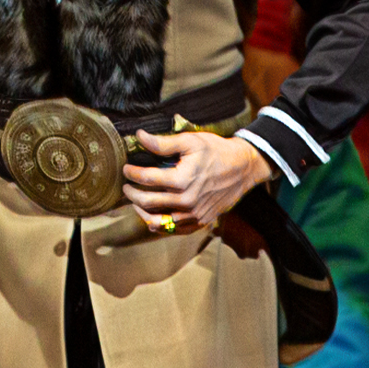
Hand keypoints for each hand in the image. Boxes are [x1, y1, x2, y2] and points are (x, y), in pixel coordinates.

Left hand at [122, 130, 272, 233]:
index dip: (132, 173)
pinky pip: (173, 230)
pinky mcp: (200, 221)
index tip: (126, 168)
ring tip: (136, 202)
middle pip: (147, 202)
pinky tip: (153, 216)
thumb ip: (163, 143)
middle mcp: (186, 201)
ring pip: (157, 222)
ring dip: (142, 212)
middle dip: (131, 193)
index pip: (146, 179)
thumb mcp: (190, 141)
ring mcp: (193, 214)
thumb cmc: (216, 151)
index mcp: (182, 179)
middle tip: (126, 186)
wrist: (243, 168)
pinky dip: (160, 225)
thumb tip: (139, 137)